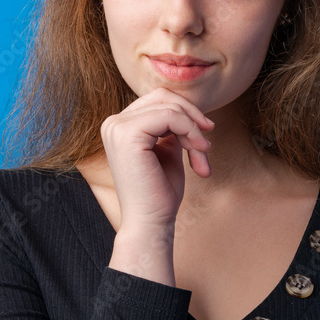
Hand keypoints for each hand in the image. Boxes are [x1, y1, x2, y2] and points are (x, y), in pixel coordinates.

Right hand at [100, 87, 214, 233]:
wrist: (151, 223)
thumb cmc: (160, 193)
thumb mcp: (168, 149)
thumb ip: (172, 126)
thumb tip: (189, 105)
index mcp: (119, 126)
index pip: (158, 100)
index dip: (186, 115)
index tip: (203, 139)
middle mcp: (113, 123)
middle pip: (163, 97)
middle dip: (192, 119)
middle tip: (206, 146)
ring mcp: (117, 127)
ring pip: (170, 106)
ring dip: (194, 130)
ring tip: (202, 156)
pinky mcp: (127, 134)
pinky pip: (170, 116)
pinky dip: (190, 131)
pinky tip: (199, 151)